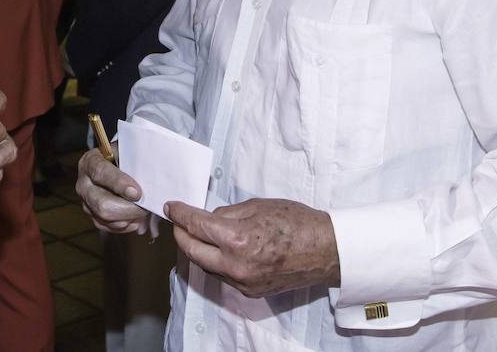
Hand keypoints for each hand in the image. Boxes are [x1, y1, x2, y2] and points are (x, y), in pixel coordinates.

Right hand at [76, 148, 149, 234]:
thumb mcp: (127, 151)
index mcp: (90, 162)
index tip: (137, 193)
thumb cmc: (124, 158)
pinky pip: (109, 227)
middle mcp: (84, 184)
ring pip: (106, 219)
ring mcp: (86, 202)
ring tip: (144, 210)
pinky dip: (126, 225)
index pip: (101, 173)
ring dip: (129, 218)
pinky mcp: (93, 216)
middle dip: (128, 209)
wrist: (116, 165)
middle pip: (102, 204)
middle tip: (146, 206)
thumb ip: (135, 160)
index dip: (119, 184)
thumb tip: (150, 173)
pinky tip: (136, 217)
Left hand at [165, 198, 339, 297]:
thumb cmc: (297, 222)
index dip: (179, 215)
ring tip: (195, 234)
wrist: (326, 250)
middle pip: (192, 251)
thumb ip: (228, 213)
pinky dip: (214, 261)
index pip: (196, 226)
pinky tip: (216, 249)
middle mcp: (235, 265)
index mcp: (237, 239)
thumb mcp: (258, 206)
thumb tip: (209, 219)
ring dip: (196, 249)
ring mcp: (242, 282)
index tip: (171, 207)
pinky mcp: (250, 291)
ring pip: (206, 265)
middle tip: (177, 222)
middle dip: (180, 235)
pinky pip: (223, 275)